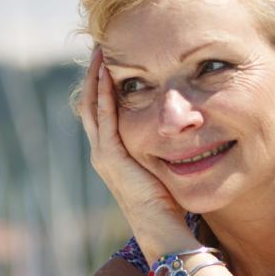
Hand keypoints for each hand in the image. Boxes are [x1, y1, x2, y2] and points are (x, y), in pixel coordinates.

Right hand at [77, 47, 191, 250]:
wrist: (161, 229)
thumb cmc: (168, 204)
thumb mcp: (162, 166)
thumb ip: (163, 146)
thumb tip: (183, 126)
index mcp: (112, 153)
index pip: (102, 111)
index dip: (103, 85)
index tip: (110, 59)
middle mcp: (102, 151)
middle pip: (91, 104)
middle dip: (94, 75)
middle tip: (99, 46)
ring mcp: (103, 154)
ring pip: (92, 107)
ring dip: (95, 78)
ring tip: (99, 52)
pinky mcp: (112, 157)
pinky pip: (105, 118)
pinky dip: (104, 94)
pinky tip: (108, 74)